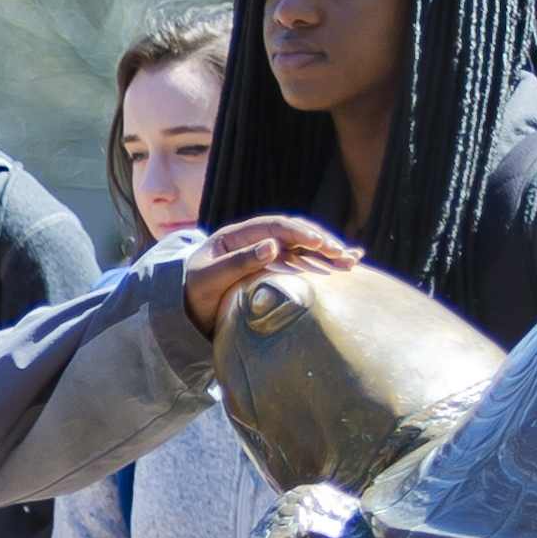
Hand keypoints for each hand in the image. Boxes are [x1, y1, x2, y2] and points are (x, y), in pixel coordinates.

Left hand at [184, 216, 358, 328]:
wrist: (184, 311)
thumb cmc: (192, 293)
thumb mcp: (209, 278)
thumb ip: (238, 262)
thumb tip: (273, 245)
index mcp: (236, 236)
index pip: (274, 226)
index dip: (299, 232)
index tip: (319, 243)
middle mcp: (255, 241)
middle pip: (294, 234)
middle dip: (320, 242)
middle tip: (342, 254)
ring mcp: (266, 255)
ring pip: (302, 248)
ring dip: (328, 253)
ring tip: (352, 260)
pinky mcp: (274, 271)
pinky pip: (302, 263)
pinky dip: (324, 264)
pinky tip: (348, 265)